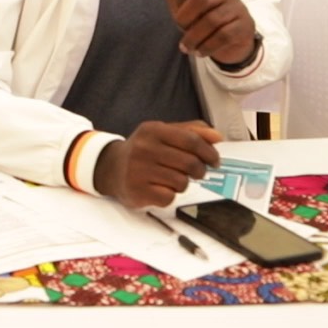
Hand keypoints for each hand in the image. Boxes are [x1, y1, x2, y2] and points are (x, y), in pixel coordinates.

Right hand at [94, 121, 222, 208]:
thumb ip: (191, 131)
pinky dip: (169, 195)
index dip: (209, 152)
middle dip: (199, 170)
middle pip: (190, 163)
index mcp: (153, 130)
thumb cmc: (144, 150)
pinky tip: (159, 188)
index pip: (191, 140)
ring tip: (171, 179)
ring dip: (182, 183)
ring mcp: (139, 170)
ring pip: (182, 182)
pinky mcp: (138, 191)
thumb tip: (216, 136)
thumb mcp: (163, 133)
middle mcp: (144, 148)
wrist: (110, 167)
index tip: (214, 160)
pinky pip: (169, 197)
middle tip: (196, 172)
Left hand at [153, 0, 258, 65]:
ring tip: (187, 47)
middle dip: (186, 19)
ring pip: (212, 20)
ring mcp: (239, 7)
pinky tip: (200, 52)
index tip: (178, 19)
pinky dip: (208, 46)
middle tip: (181, 32)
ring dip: (195, 37)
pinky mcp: (246, 25)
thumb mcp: (184, 7)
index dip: (178, 5)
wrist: (230, 43)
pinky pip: (224, 35)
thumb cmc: (204, 20)